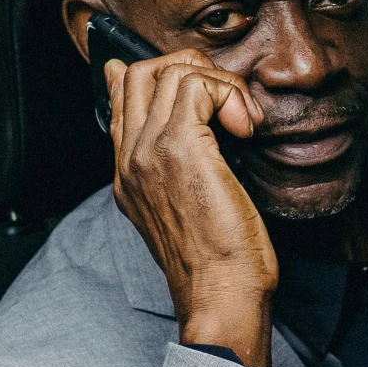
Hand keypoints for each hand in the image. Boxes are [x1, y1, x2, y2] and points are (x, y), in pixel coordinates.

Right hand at [105, 48, 276, 366]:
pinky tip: (246, 129)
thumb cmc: (219, 265)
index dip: (163, 76)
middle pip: (140, 72)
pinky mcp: (179, 147)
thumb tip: (209, 131)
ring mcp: (149, 151)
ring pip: (171, 71)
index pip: (121, 95)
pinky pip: (197, 86)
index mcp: (129, 174)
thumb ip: (188, 170)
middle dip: (193, 69)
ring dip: (220, 84)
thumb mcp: (194, 212)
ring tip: (243, 121)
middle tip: (228, 101)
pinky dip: (230, 95)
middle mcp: (130, 158)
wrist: (220, 296)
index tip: (207, 90)